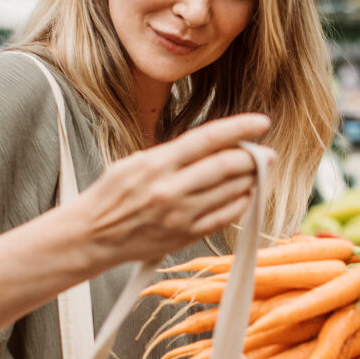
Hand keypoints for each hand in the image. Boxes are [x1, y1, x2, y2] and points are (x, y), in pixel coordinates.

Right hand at [72, 113, 275, 269]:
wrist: (93, 236)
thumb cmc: (112, 195)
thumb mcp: (136, 162)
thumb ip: (173, 154)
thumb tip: (212, 145)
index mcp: (156, 164)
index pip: (207, 139)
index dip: (239, 128)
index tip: (261, 122)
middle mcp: (171, 189)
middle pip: (227, 166)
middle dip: (253, 158)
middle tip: (266, 154)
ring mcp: (180, 215)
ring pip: (231, 192)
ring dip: (250, 180)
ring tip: (255, 173)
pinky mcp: (185, 235)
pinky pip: (225, 217)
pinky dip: (241, 204)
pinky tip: (244, 195)